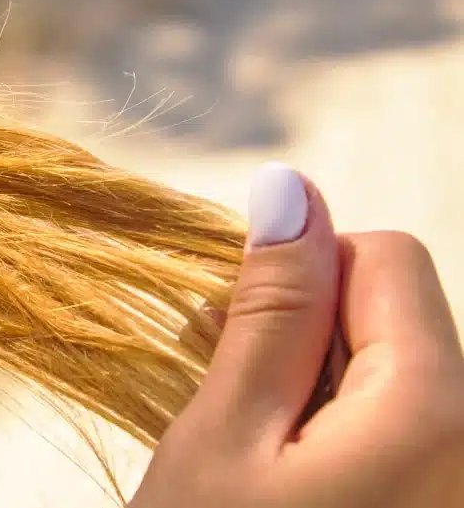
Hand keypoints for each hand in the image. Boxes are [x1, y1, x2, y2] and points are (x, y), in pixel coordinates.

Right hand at [131, 163, 463, 506]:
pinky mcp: (429, 495)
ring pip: (386, 368)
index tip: (234, 342)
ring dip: (310, 384)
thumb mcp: (224, 436)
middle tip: (229, 405)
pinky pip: (393, 423)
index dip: (297, 278)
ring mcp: (454, 475)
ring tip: (251, 450)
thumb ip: (270, 313)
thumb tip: (289, 189)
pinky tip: (284, 475)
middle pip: (391, 313)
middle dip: (301, 335)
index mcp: (433, 411)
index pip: (384, 255)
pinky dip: (332, 427)